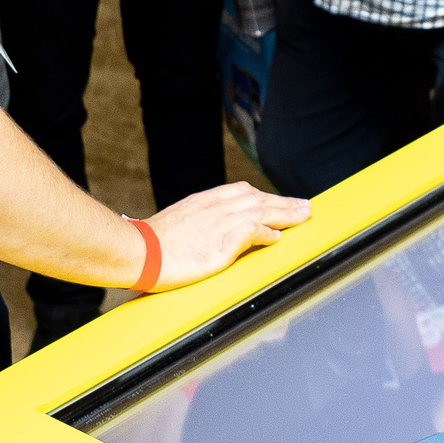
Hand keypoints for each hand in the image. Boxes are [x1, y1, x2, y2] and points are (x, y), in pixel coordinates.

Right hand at [137, 181, 310, 289]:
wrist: (138, 250)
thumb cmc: (150, 243)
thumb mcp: (176, 223)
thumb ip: (194, 223)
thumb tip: (198, 232)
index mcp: (204, 201)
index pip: (242, 192)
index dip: (264, 197)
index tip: (277, 200)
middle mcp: (215, 207)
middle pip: (258, 199)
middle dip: (283, 202)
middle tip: (304, 206)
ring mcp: (220, 222)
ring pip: (262, 211)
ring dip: (286, 213)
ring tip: (303, 216)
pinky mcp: (223, 242)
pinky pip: (253, 231)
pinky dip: (267, 232)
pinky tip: (277, 237)